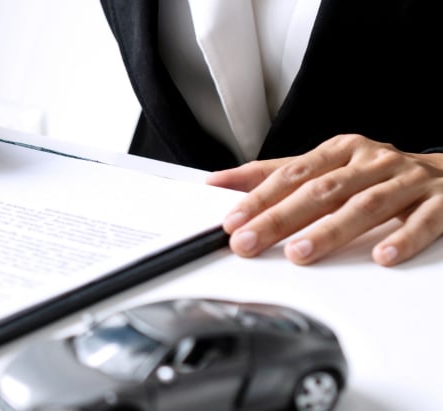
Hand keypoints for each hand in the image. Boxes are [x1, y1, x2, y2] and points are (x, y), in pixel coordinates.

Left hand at [206, 134, 442, 265]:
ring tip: (300, 252)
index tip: (232, 220)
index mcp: (342, 151)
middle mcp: (373, 162)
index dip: (260, 197)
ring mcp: (408, 182)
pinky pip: (424, 221)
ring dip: (331, 230)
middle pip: (321, 191)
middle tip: (249, 241)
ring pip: (366, 205)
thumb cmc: (381, 175)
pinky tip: (383, 256)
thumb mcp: (331, 166)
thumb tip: (221, 182)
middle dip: (280, 217)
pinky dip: (403, 238)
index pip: (293, 174)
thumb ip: (278, 175)